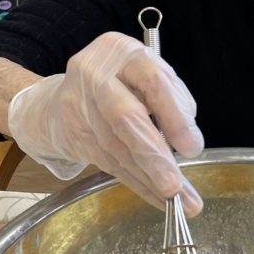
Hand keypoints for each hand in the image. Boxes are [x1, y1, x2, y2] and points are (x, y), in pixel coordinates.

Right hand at [7, 32, 203, 213]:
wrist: (61, 99)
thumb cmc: (120, 84)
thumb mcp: (149, 76)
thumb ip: (172, 99)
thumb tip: (188, 140)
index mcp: (123, 52)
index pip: (152, 81)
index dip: (174, 117)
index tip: (192, 147)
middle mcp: (96, 74)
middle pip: (125, 118)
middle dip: (154, 155)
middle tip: (175, 186)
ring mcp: (79, 105)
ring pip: (118, 148)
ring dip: (150, 179)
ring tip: (178, 201)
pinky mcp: (74, 135)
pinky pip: (109, 164)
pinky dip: (137, 183)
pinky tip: (157, 197)